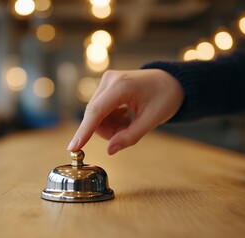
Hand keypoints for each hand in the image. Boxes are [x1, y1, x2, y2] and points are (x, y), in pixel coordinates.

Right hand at [67, 69, 184, 154]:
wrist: (172, 81)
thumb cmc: (166, 97)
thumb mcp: (152, 120)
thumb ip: (130, 136)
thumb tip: (110, 150)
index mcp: (121, 86)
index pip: (96, 111)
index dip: (84, 131)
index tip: (73, 147)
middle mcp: (109, 80)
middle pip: (94, 115)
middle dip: (107, 131)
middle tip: (126, 134)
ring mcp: (106, 82)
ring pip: (96, 114)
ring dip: (109, 126)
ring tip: (129, 124)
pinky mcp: (106, 86)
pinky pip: (100, 110)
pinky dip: (110, 119)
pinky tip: (125, 117)